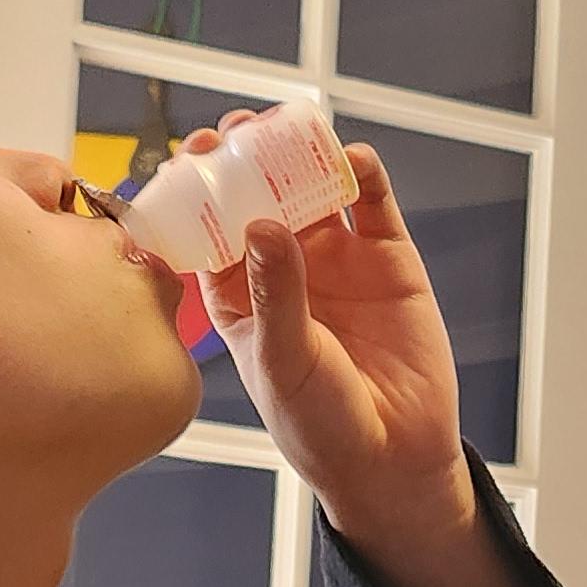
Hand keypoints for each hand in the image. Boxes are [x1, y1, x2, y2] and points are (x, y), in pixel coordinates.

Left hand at [189, 133, 466, 541]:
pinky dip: (362, 174)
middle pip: (257, 194)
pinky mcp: (386, 259)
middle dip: (245, 158)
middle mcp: (283, 269)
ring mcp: (336, 259)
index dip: (197, 188)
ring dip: (299, 155)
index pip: (208, 227)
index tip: (192, 155)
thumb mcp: (284, 361)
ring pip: (311, 188)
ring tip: (289, 129)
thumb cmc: (320, 426)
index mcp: (237, 295)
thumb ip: (276, 293)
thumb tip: (264, 223)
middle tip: (238, 131)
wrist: (393, 457)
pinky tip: (352, 158)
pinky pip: (371, 204)